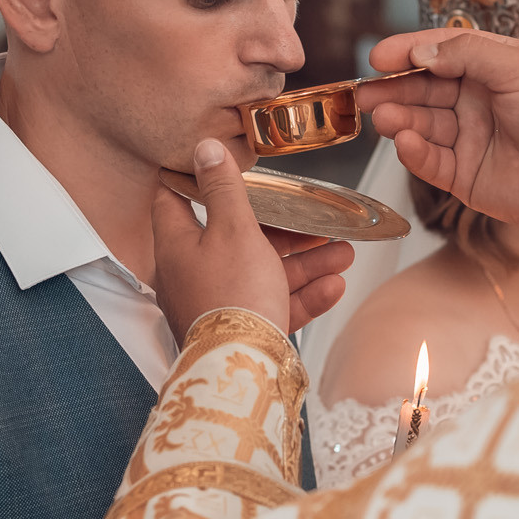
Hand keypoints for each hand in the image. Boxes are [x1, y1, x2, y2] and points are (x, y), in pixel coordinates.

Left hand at [152, 138, 354, 342]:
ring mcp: (218, 304)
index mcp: (179, 245)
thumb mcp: (232, 229)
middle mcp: (194, 274)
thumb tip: (204, 149)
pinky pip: (274, 304)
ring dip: (306, 262)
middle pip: (238, 238)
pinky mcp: (241, 329)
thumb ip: (223, 188)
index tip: (218, 161)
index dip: (196, 177)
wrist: (241, 369)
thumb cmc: (231, 297)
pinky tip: (334, 285)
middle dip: (284, 228)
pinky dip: (304, 294)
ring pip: (265, 273)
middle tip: (313, 218)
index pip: (175, 199)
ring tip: (343, 253)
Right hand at [355, 30, 518, 227]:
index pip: (440, 54)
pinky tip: (403, 140)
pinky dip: (413, 151)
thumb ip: (465, 54)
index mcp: (492, 69)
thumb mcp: (517, 66)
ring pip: (420, 125)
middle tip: (364, 91)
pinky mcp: (465, 177)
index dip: (408, 52)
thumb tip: (420, 51)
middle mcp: (476, 103)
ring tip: (381, 115)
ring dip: (398, 119)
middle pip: (422, 91)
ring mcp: (469, 140)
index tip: (379, 56)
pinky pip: (429, 161)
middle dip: (392, 89)